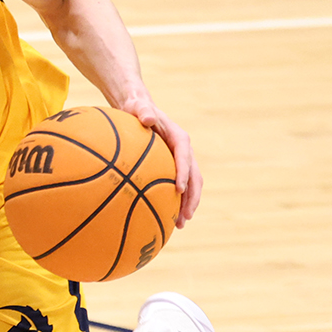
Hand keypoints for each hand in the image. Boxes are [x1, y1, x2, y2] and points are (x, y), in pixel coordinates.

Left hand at [115, 91, 201, 226]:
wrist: (139, 110)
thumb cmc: (136, 109)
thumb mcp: (138, 107)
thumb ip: (143, 111)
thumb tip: (148, 118)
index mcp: (178, 137)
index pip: (185, 155)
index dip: (183, 172)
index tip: (179, 189)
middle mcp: (184, 150)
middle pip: (194, 175)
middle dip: (192, 197)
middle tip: (186, 216)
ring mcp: (181, 160)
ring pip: (191, 185)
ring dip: (188, 204)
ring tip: (180, 224)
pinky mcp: (174, 168)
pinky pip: (179, 186)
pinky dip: (177, 202)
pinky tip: (167, 218)